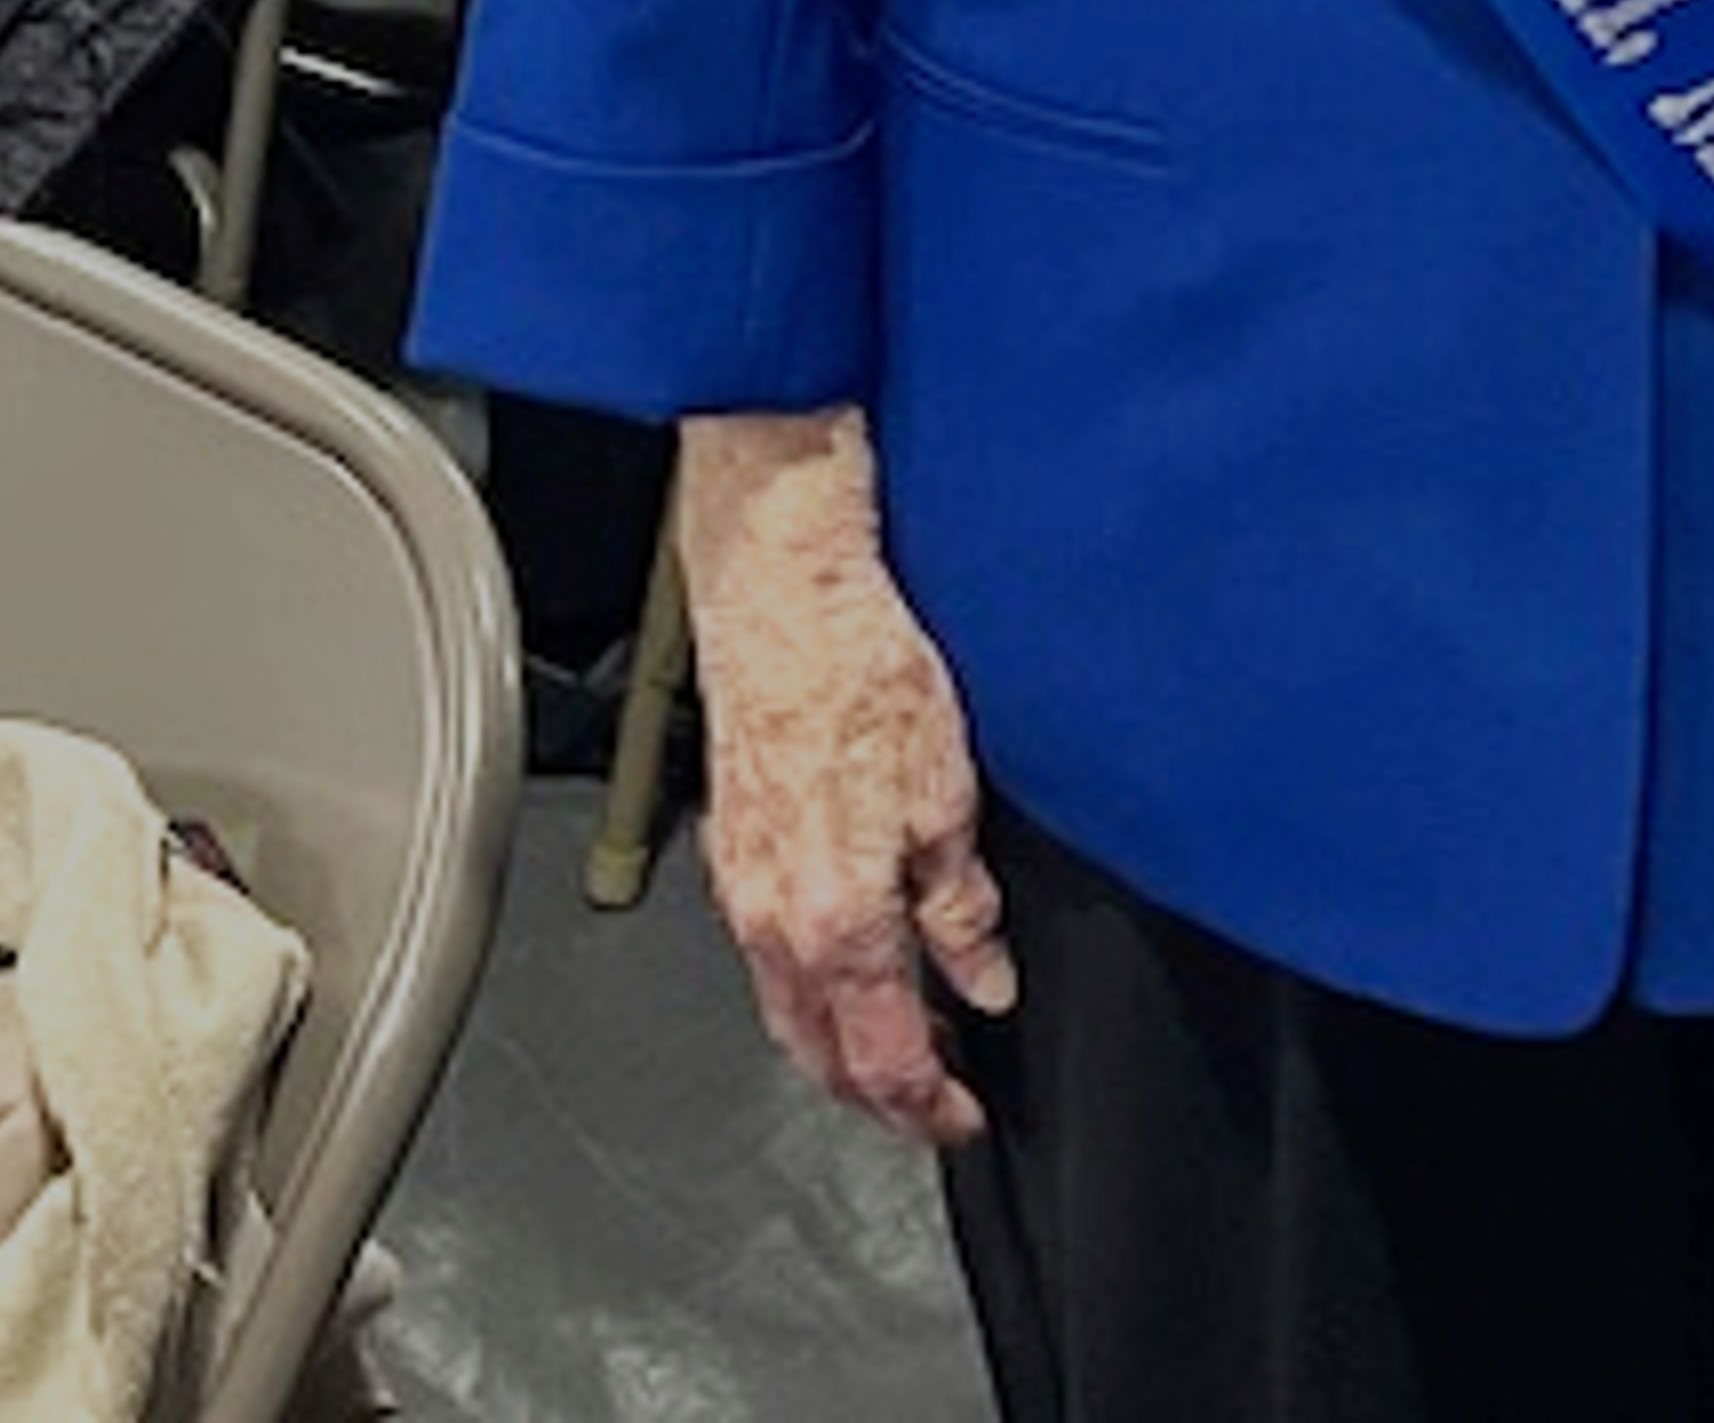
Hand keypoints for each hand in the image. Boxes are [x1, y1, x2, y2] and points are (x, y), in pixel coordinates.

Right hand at [677, 408, 1016, 1147]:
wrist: (780, 594)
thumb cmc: (859, 669)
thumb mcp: (947, 792)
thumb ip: (962, 906)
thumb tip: (984, 978)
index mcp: (839, 919)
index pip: (884, 1059)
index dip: (929, 1108)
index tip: (962, 1118)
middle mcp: (776, 923)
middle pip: (823, 1057)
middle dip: (880, 1094)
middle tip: (937, 1095)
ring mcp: (742, 892)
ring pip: (788, 1013)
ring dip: (843, 1045)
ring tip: (906, 1035)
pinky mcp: (729, 855)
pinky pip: (766, 960)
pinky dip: (810, 989)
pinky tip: (848, 961)